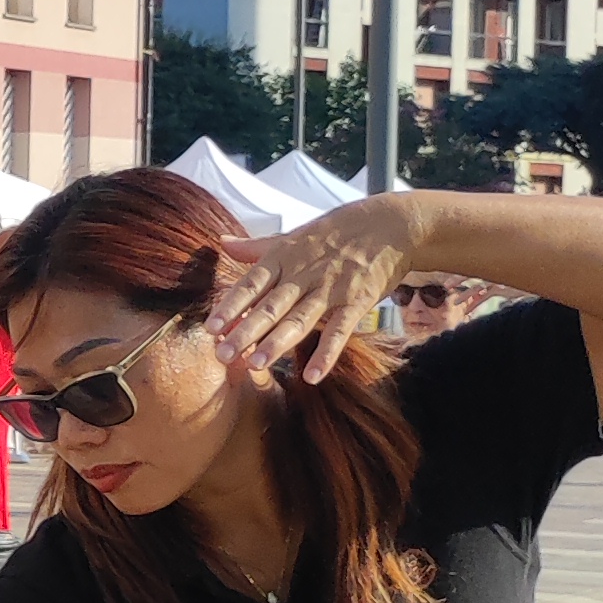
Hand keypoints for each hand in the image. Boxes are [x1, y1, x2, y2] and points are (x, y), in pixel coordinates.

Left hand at [209, 204, 416, 387]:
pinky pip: (339, 331)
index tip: (210, 327)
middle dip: (245, 331)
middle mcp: (303, 275)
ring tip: (256, 364)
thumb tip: (221, 241)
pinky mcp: (357, 303)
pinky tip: (312, 376)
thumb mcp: (293, 235)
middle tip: (222, 355)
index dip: (231, 305)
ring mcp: (330, 290)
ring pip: (299, 319)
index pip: (251, 284)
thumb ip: (256, 247)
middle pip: (270, 306)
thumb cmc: (337, 231)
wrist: (391, 226)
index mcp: (284, 258)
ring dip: (277, 343)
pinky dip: (327, 353)